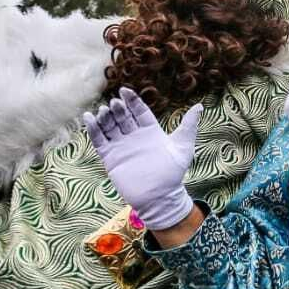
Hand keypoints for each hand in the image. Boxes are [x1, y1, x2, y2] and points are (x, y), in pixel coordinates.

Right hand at [82, 88, 200, 231]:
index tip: (124, 90)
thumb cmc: (173, 174)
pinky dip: (93, 129)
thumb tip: (199, 106)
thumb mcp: (183, 147)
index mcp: (151, 131)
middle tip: (115, 103)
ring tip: (103, 110)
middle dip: (119, 109)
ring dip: (106, 117)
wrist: (159, 198)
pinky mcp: (111, 158)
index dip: (132, 100)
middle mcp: (135, 136)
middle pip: (124, 117)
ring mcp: (122, 146)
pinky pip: (99, 140)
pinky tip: (89, 117)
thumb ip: (189, 126)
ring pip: (110, 126)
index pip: (139, 111)